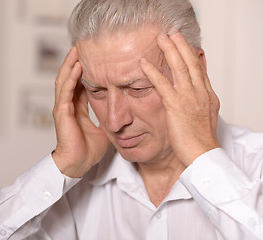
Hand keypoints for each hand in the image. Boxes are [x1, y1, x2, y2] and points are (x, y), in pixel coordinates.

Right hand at [52, 47, 109, 177]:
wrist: (78, 164)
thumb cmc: (87, 149)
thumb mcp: (102, 128)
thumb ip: (107, 116)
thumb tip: (120, 111)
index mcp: (77, 107)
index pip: (79, 83)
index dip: (84, 69)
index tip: (92, 56)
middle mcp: (68, 105)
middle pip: (69, 77)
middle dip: (74, 61)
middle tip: (81, 45)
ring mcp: (63, 108)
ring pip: (64, 80)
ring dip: (70, 65)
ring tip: (76, 50)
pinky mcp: (62, 113)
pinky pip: (66, 92)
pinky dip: (71, 79)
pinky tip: (76, 67)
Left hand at [139, 32, 220, 165]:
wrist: (202, 152)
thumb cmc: (201, 138)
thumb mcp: (205, 115)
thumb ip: (200, 99)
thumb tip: (195, 90)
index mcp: (207, 95)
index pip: (199, 69)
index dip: (191, 54)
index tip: (185, 43)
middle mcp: (199, 92)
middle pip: (190, 62)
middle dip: (181, 45)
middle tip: (172, 33)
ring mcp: (188, 97)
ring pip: (179, 68)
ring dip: (169, 51)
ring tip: (160, 38)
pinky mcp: (176, 105)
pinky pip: (162, 84)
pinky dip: (152, 72)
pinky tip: (144, 63)